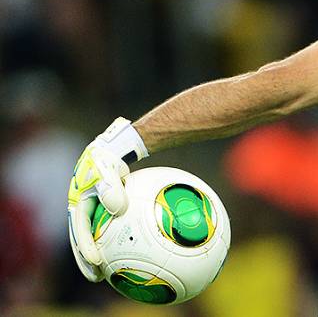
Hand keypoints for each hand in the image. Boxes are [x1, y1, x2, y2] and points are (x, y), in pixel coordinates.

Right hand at [68, 117, 148, 280]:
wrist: (115, 149)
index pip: (79, 231)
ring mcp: (92, 209)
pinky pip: (109, 227)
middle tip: (97, 277)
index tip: (96, 261)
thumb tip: (118, 210)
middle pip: (82, 239)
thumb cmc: (110, 159)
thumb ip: (111, 190)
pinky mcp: (104, 209)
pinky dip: (117, 238)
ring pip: (95, 236)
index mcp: (77, 203)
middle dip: (88, 259)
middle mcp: (81, 209)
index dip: (85, 248)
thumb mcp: (108, 172)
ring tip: (111, 271)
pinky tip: (133, 249)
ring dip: (101, 253)